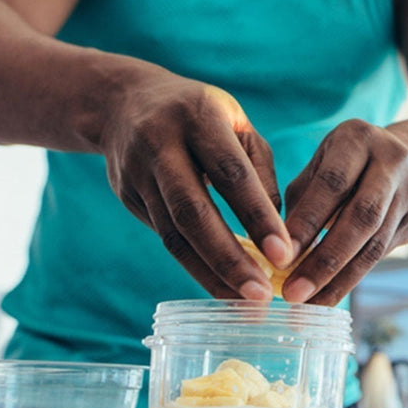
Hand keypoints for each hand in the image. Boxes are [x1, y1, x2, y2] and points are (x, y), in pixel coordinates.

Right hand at [99, 69, 294, 300]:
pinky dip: (195, 266)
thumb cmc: (201, 116)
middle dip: (229, 259)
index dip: (257, 216)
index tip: (284, 255)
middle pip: (193, 212)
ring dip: (210, 274)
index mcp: (199, 117)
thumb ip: (259, 173)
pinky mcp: (127, 197)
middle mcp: (161, 144)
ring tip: (244, 304)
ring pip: (173, 234)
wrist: (122, 102)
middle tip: (261, 297)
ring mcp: (137, 173)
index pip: (231, 174)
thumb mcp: (236, 125)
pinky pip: (164, 238)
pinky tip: (221, 287)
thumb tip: (279, 231)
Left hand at [281, 119, 407, 304]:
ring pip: (375, 244)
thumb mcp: (322, 164)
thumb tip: (277, 250)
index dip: (307, 222)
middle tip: (293, 292)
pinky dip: (352, 278)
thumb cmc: (348, 166)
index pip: (332, 184)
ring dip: (339, 279)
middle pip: (361, 217)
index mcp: (359, 139)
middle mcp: (392, 162)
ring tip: (308, 303)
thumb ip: (301, 200)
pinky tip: (328, 294)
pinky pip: (382, 254)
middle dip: (325, 259)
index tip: (279, 257)